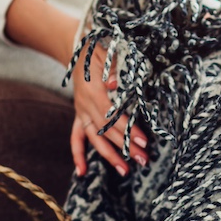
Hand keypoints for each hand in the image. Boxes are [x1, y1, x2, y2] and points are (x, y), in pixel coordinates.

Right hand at [70, 40, 149, 176]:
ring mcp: (81, 112)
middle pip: (107, 131)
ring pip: (95, 138)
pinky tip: (83, 173)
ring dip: (109, 156)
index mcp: (93, 91)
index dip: (128, 129)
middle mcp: (85, 105)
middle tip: (144, 160)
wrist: (77, 48)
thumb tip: (115, 85)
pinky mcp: (79, 116)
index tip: (143, 141)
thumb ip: (112, 69)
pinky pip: (76, 138)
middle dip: (125, 147)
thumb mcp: (108, 53)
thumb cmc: (98, 50)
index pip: (112, 115)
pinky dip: (78, 155)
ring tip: (125, 171)